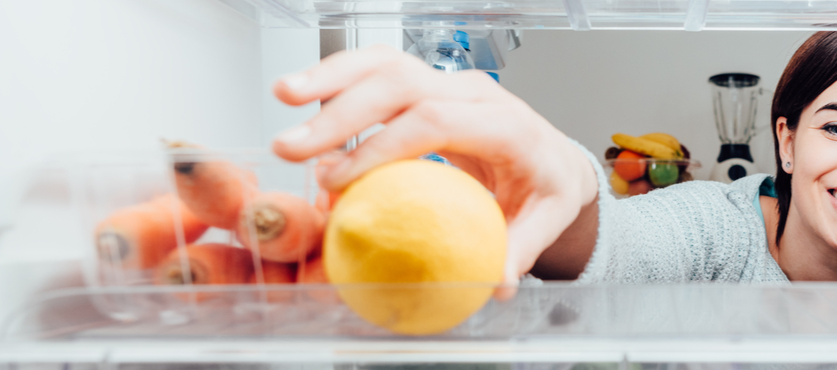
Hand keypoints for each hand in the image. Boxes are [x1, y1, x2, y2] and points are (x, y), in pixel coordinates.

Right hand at [271, 45, 597, 298]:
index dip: (383, 146)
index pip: (437, 121)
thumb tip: (497, 282)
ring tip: (284, 96)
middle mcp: (475, 93)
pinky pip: (380, 69)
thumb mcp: (545, 220)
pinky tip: (301, 91)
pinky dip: (338, 76)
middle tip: (295, 148)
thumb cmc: (545, 188)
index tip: (340, 179)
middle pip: (403, 85)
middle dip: (342, 112)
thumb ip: (520, 248)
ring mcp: (450, 83)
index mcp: (506, 124)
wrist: (552, 158)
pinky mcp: (429, 84)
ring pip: (386, 64)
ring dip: (331, 78)